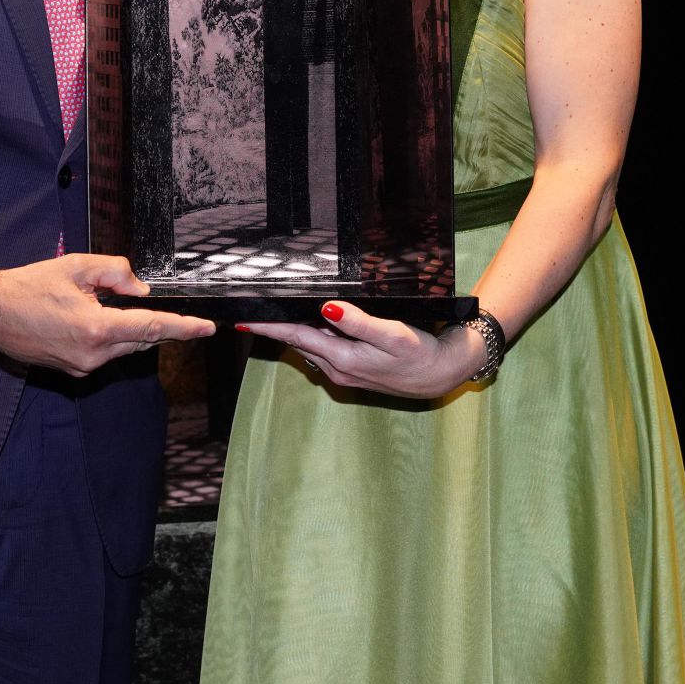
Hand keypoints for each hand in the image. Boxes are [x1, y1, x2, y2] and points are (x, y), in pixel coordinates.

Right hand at [0, 255, 214, 376]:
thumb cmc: (29, 286)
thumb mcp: (76, 266)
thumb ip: (117, 272)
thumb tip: (141, 289)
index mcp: (96, 328)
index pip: (152, 328)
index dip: (183, 328)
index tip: (207, 328)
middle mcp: (92, 354)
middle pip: (140, 339)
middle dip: (149, 322)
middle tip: (138, 300)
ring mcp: (81, 367)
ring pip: (124, 348)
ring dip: (125, 328)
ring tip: (96, 303)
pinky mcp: (72, 370)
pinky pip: (104, 353)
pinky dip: (108, 336)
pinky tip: (87, 318)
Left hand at [239, 301, 486, 398]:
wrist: (441, 374)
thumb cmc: (420, 353)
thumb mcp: (391, 335)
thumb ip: (357, 323)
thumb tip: (325, 310)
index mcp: (342, 359)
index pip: (296, 337)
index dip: (269, 327)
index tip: (243, 319)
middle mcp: (338, 369)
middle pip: (298, 342)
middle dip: (274, 327)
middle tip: (251, 308)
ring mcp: (345, 371)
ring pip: (310, 346)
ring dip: (291, 331)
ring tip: (271, 312)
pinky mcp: (354, 370)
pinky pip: (324, 350)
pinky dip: (312, 336)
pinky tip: (310, 322)